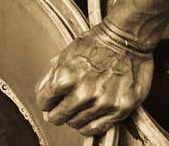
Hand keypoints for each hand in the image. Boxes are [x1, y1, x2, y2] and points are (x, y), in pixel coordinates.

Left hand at [35, 20, 153, 136]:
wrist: (125, 40)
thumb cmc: (96, 44)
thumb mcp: (65, 53)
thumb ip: (50, 76)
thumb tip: (42, 96)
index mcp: (65, 77)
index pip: (44, 102)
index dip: (45, 101)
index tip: (49, 102)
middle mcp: (83, 93)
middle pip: (59, 117)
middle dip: (57, 113)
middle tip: (62, 107)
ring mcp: (102, 103)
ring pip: (77, 124)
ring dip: (74, 118)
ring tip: (79, 107)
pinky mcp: (119, 109)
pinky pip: (97, 128)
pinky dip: (89, 125)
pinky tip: (89, 116)